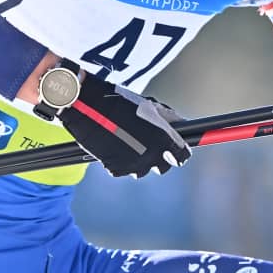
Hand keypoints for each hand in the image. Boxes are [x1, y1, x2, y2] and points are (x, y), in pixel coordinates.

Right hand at [57, 70, 191, 177]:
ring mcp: (134, 165)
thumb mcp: (150, 106)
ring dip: (140, 160)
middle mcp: (153, 155)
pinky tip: (115, 146)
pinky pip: (125, 170)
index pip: (182, 155)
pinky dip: (121, 161)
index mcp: (164, 139)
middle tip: (149, 143)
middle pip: (165, 166)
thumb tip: (183, 124)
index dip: (178, 151)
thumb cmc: (120, 103)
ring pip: (144, 170)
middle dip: (160, 157)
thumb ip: (169, 119)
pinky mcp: (117, 170)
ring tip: (129, 142)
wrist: (88, 108)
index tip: (174, 148)